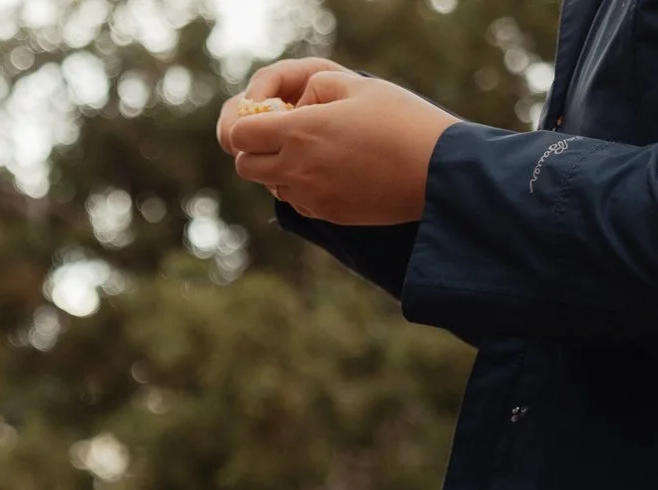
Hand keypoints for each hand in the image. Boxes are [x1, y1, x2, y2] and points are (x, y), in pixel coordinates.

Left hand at [224, 69, 458, 225]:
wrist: (438, 170)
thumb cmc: (403, 121)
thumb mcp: (361, 86)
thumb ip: (318, 87)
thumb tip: (297, 102)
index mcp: (299, 132)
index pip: (239, 135)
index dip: (250, 124)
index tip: (273, 117)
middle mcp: (295, 168)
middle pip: (245, 165)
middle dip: (257, 150)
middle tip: (288, 136)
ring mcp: (308, 195)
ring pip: (271, 185)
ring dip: (281, 170)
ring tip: (318, 153)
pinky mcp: (325, 213)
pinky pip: (297, 201)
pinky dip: (304, 188)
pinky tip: (336, 173)